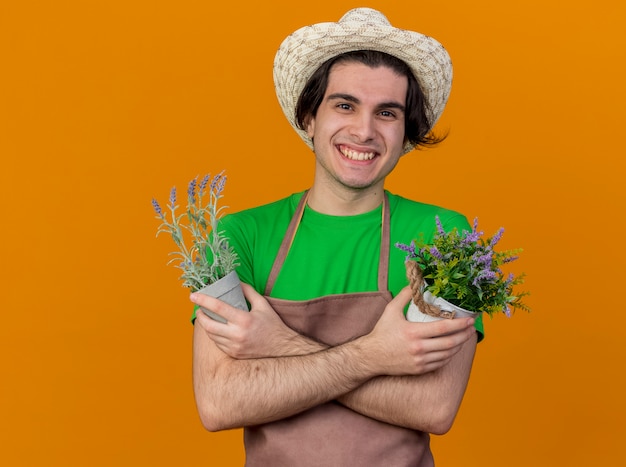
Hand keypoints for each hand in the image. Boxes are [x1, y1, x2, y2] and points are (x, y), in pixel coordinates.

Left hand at [191, 283, 317, 358]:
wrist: (282, 348)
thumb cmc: (272, 324)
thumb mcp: (263, 305)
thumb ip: (249, 292)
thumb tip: (236, 282)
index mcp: (244, 320)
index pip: (218, 307)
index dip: (203, 300)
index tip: (193, 296)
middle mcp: (237, 335)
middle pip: (209, 325)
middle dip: (200, 315)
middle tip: (199, 308)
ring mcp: (234, 347)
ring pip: (211, 335)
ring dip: (205, 325)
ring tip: (206, 317)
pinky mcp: (234, 354)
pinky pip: (218, 344)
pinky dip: (214, 335)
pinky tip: (216, 329)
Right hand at [365, 286, 475, 376]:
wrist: (371, 357)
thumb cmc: (381, 333)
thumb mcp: (390, 310)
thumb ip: (405, 296)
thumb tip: (417, 283)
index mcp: (414, 332)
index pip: (443, 328)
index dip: (460, 324)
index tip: (470, 320)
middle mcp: (419, 348)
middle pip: (450, 342)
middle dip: (465, 335)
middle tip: (472, 328)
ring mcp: (420, 361)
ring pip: (447, 354)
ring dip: (459, 346)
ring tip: (464, 337)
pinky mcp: (420, 369)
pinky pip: (440, 363)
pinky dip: (449, 356)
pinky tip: (452, 349)